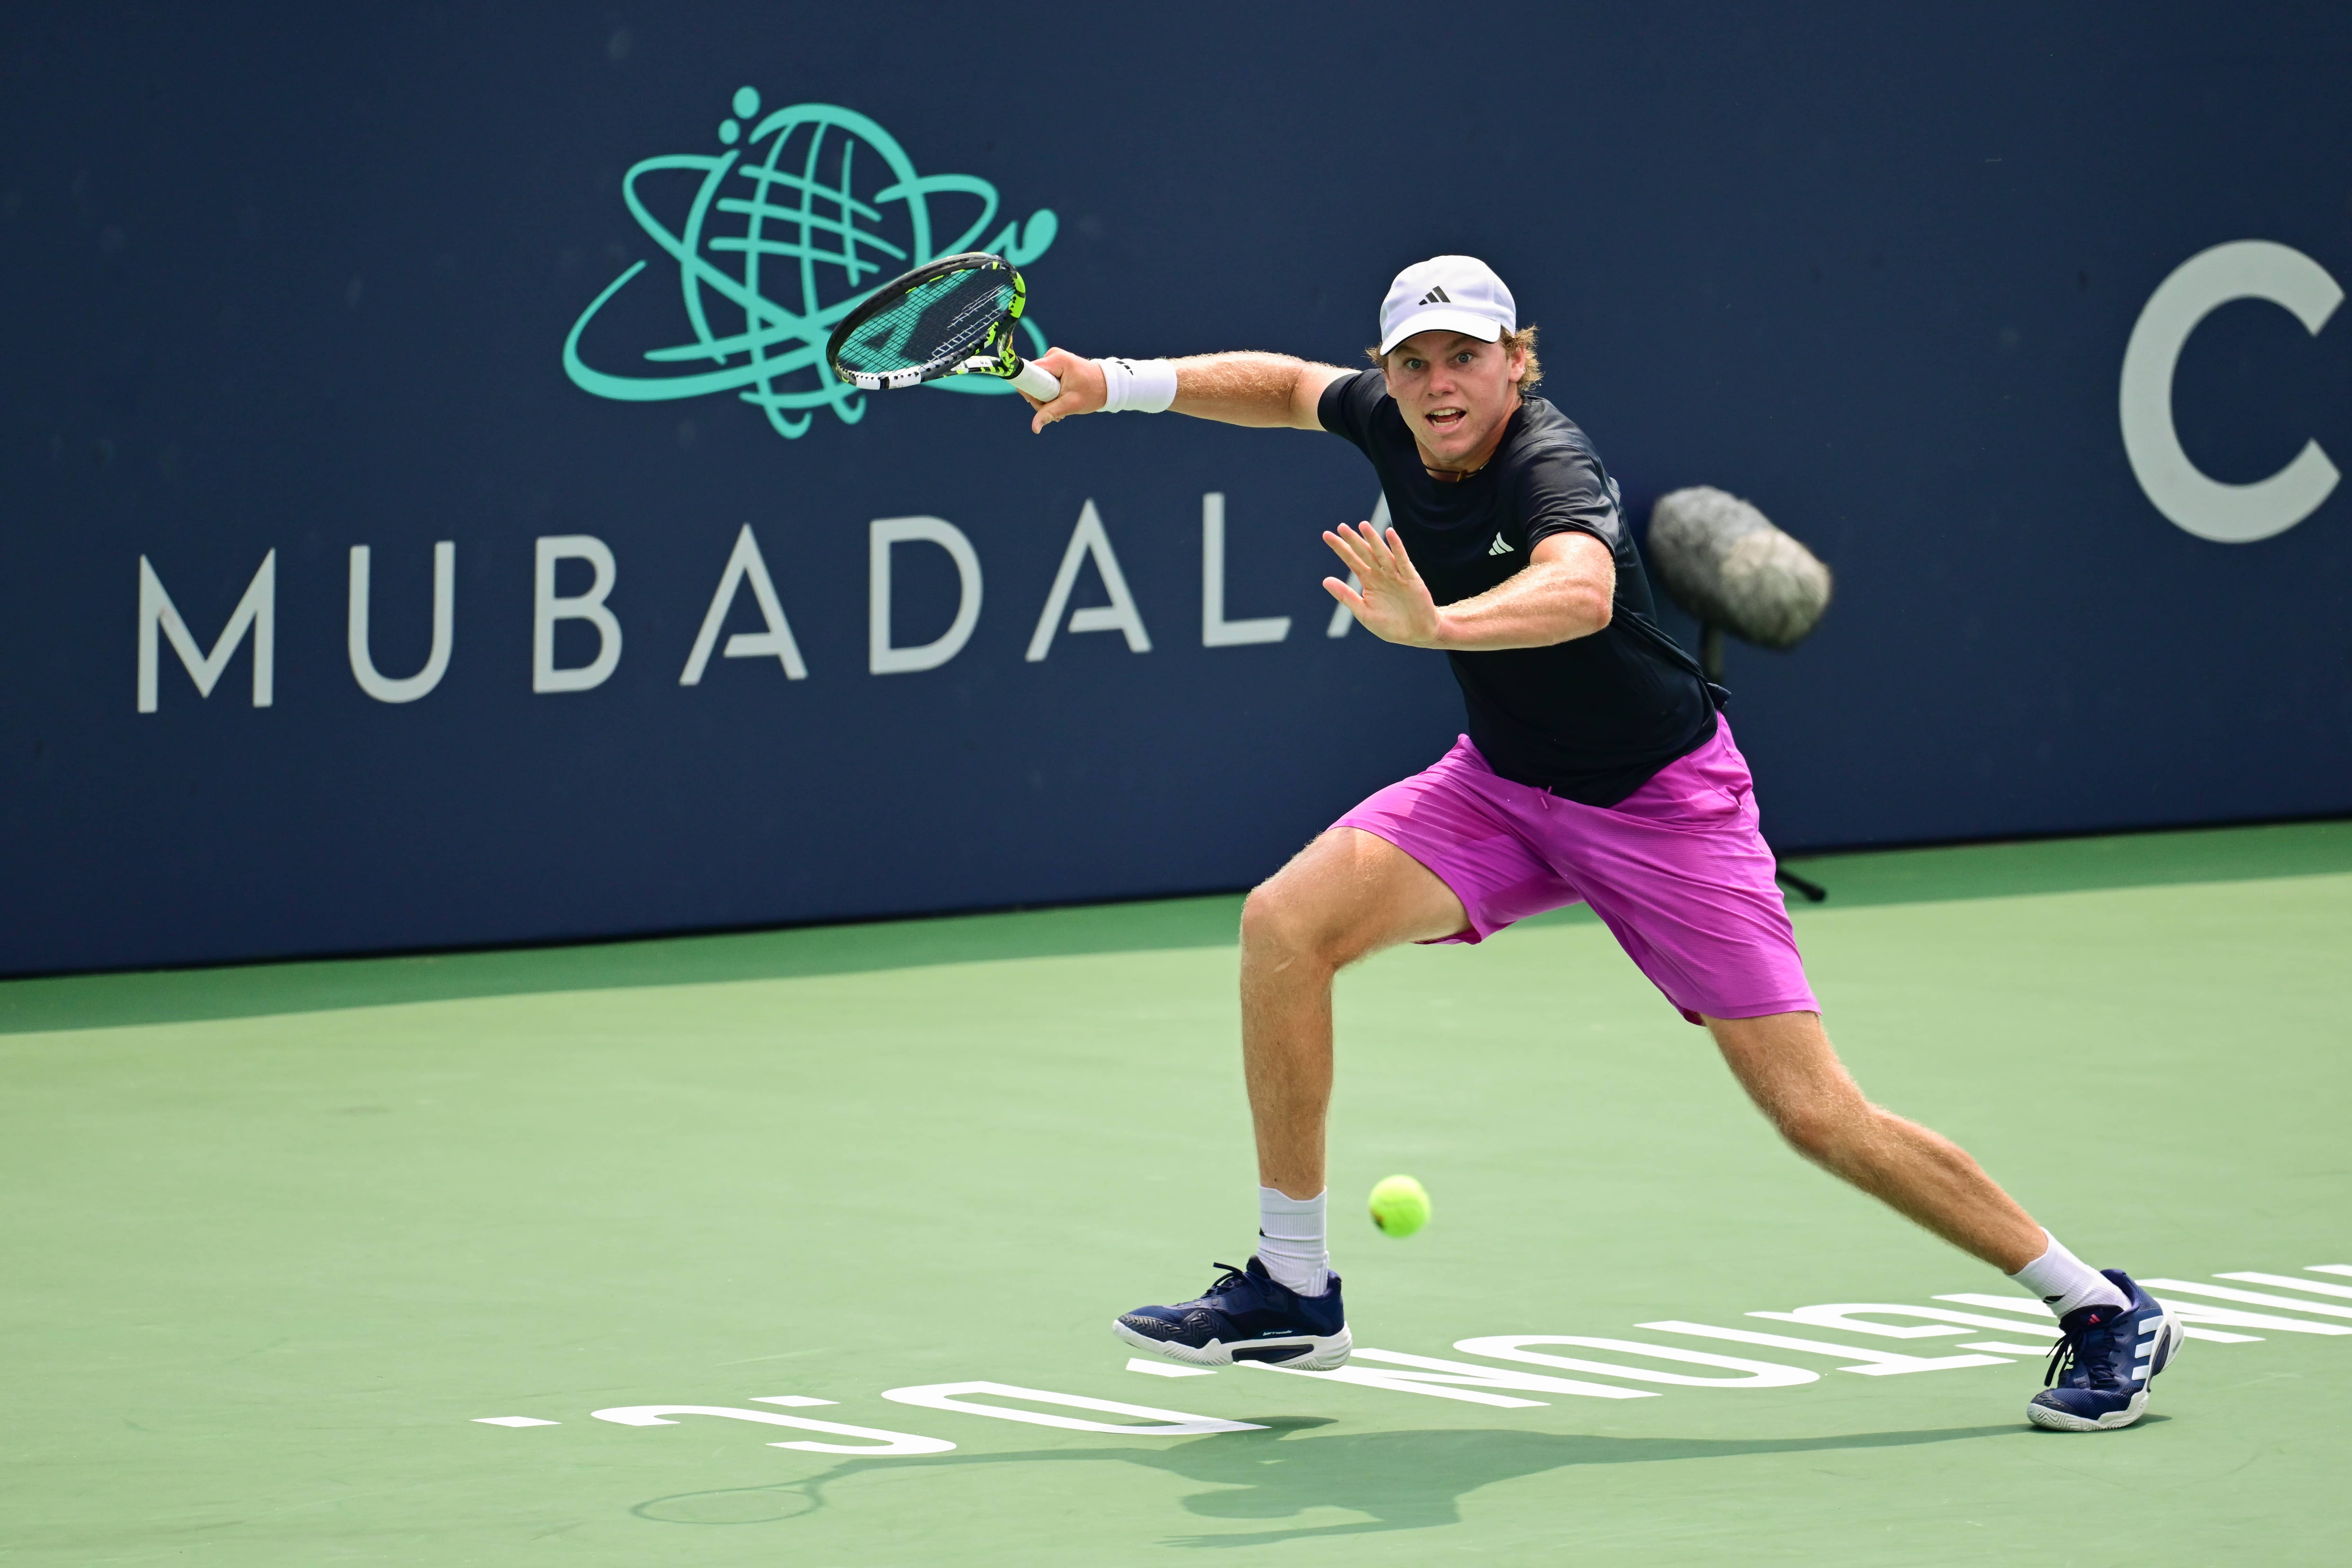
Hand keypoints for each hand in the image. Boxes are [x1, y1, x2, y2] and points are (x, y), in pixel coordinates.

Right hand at [1022, 348, 1105, 431]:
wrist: (1109, 385)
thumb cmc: (1093, 392)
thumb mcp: (1071, 404)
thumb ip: (1050, 413)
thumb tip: (1034, 428)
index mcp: (1056, 360)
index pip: (1029, 373)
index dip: (1029, 390)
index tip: (1039, 403)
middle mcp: (1053, 355)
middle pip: (1032, 380)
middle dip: (1040, 398)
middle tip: (1055, 409)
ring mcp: (1054, 359)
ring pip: (1037, 383)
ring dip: (1045, 398)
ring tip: (1060, 407)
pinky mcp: (1056, 365)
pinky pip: (1043, 381)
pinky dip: (1049, 393)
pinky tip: (1060, 401)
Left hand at [1322, 522, 1443, 647]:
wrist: (1416, 635)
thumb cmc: (1390, 625)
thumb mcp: (1363, 612)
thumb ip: (1346, 596)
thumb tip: (1325, 580)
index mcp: (1369, 581)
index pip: (1352, 560)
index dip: (1340, 548)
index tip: (1327, 535)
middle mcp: (1381, 574)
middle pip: (1365, 553)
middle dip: (1353, 540)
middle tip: (1341, 527)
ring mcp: (1396, 575)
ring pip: (1382, 554)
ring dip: (1373, 540)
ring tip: (1363, 525)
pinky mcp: (1411, 579)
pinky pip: (1403, 561)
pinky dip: (1397, 547)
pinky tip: (1390, 533)